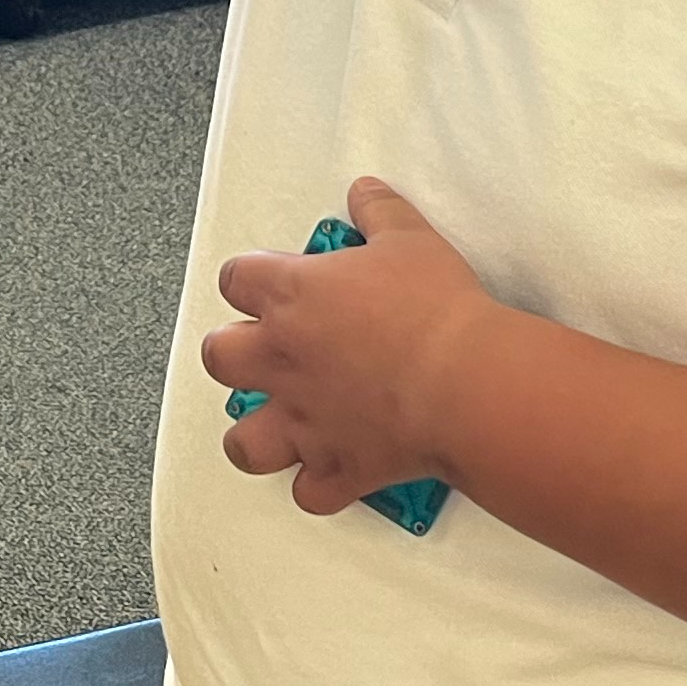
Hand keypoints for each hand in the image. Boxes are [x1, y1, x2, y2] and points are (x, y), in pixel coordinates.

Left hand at [202, 179, 507, 516]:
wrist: (466, 381)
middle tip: (264, 349)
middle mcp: (284, 360)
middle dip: (233, 352)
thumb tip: (364, 193)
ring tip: (276, 423)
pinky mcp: (336, 466)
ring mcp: (305, 419)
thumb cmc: (438, 311)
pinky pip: (309, 492)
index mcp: (293, 296)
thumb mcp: (410, 238)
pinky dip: (317, 486)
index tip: (265, 281)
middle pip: (220, 357)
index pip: (236, 279)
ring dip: (255, 434)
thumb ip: (378, 212)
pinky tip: (331, 472)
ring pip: (244, 441)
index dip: (248, 279)